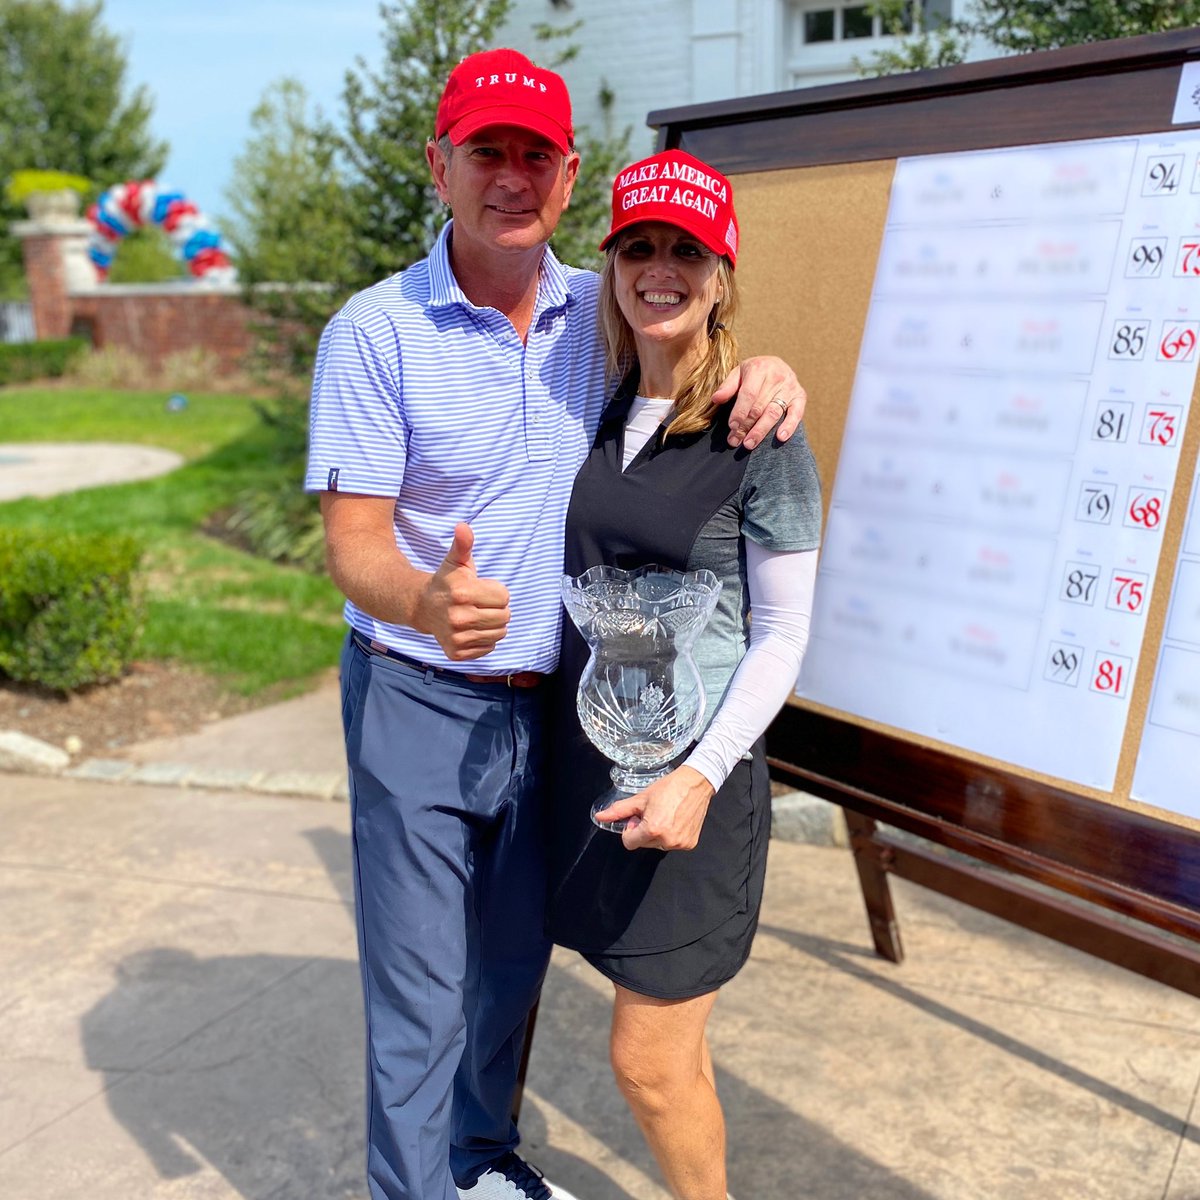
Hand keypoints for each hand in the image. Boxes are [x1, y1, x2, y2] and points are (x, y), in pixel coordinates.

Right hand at [413, 522, 510, 659]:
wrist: (422, 607)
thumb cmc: (447, 582)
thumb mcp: (455, 561)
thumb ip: (463, 544)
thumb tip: (463, 526)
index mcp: (463, 593)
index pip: (505, 597)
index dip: (496, 591)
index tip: (481, 589)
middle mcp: (459, 618)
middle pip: (505, 617)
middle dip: (497, 609)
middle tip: (480, 604)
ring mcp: (457, 637)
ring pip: (499, 634)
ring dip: (493, 625)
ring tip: (477, 616)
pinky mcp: (456, 653)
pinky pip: (489, 648)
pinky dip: (484, 640)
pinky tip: (470, 630)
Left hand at [594, 766, 715, 851]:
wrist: (696, 783)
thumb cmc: (669, 787)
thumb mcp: (640, 798)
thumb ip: (618, 810)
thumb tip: (600, 817)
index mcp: (653, 830)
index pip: (629, 843)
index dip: (630, 830)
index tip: (637, 818)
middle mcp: (667, 840)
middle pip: (643, 843)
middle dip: (644, 831)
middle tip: (653, 813)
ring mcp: (680, 843)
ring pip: (658, 844)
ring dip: (657, 833)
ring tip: (665, 815)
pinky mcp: (690, 843)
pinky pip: (673, 843)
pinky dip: (671, 834)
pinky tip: (675, 819)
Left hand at [715, 356, 806, 448]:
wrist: (775, 364)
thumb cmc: (753, 372)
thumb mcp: (738, 373)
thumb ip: (727, 386)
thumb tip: (715, 399)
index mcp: (759, 368)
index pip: (748, 394)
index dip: (740, 412)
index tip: (732, 426)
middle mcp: (776, 376)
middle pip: (759, 407)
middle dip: (746, 426)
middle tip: (735, 441)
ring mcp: (790, 386)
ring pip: (774, 412)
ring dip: (761, 431)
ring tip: (749, 444)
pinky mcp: (800, 396)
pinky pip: (796, 413)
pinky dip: (789, 426)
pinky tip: (780, 437)